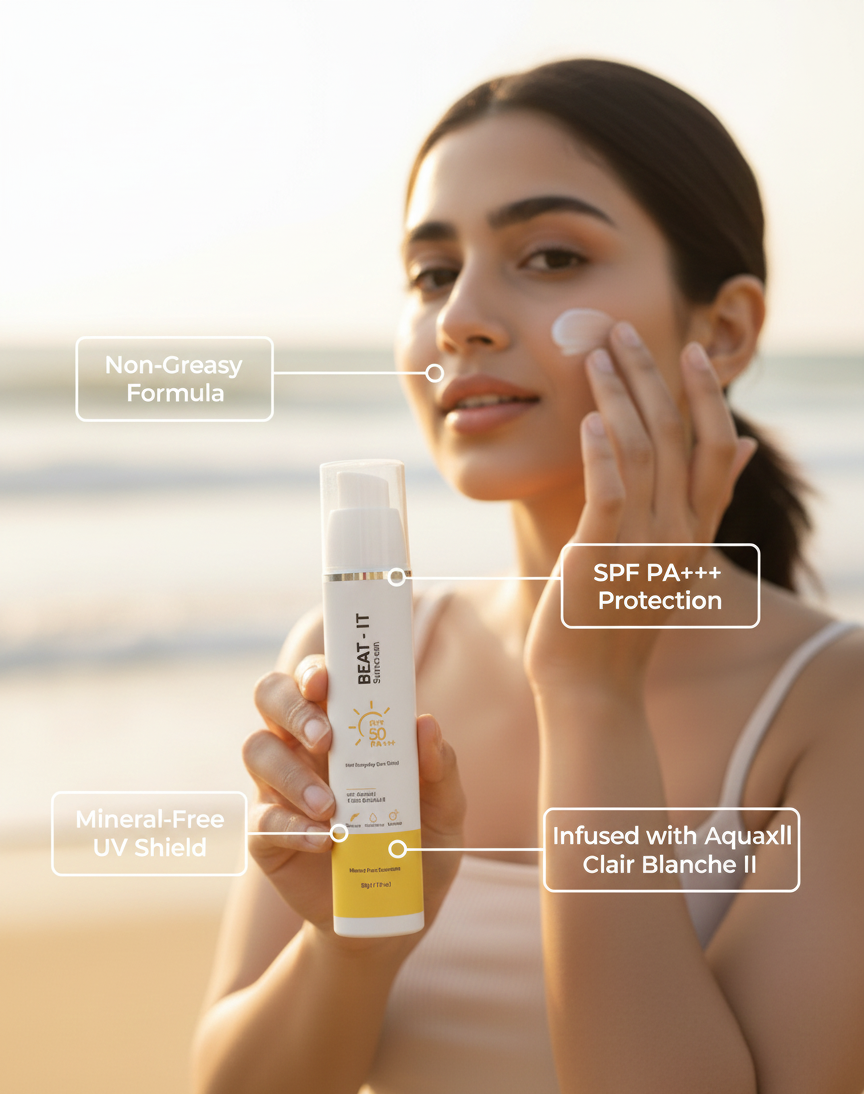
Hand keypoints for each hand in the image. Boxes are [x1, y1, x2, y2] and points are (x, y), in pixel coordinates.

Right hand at [243, 656, 465, 945]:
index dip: (313, 670)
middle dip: (293, 709)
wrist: (390, 916)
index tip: (326, 682)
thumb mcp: (446, 810)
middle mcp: (304, 746)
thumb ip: (440, 768)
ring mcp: (279, 788)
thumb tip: (426, 724)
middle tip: (327, 740)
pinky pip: (261, 819)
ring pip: (258, 751)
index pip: (316, 678)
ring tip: (332, 807)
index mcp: (345, 725)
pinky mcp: (266, 836)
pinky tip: (325, 843)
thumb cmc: (419, 846)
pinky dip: (291, 826)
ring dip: (292, 774)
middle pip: (271, 698)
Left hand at [524, 323, 755, 694]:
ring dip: (619, 398)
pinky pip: (609, 494)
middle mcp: (678, 533)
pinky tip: (588, 418)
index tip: (689, 350)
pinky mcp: (600, 558)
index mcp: (696, 530)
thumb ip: (702, 501)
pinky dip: (600, 452)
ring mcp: (642, 546)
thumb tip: (746, 447)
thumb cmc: (620, 618)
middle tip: (623, 331)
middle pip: (679, 438)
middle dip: (652, 377)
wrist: (592, 686)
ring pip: (642, 453)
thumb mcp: (671, 557)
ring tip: (596, 356)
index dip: (708, 396)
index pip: (719, 449)